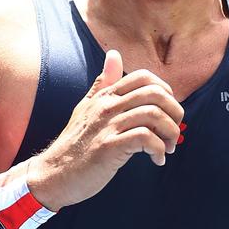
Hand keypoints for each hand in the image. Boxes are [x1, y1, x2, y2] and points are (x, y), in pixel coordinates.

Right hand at [27, 50, 183, 209]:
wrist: (53, 175)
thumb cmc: (75, 144)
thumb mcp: (86, 107)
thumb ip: (103, 83)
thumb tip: (114, 54)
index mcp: (105, 96)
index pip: (144, 77)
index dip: (165, 92)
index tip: (167, 112)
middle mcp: (106, 106)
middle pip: (155, 94)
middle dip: (175, 112)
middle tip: (173, 131)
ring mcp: (107, 126)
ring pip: (154, 115)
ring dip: (170, 133)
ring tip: (168, 148)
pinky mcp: (108, 148)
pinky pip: (145, 138)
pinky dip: (159, 150)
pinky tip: (157, 160)